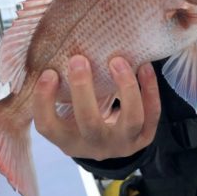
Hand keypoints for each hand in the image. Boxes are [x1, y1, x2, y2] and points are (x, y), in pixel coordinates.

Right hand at [32, 55, 160, 159]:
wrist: (111, 142)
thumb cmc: (81, 117)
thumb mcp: (66, 112)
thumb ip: (59, 90)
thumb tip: (52, 49)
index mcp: (68, 141)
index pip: (48, 127)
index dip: (44, 101)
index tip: (48, 72)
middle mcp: (94, 146)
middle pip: (89, 123)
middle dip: (83, 89)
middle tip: (79, 59)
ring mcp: (122, 144)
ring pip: (130, 120)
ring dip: (127, 87)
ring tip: (118, 61)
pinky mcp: (144, 138)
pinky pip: (152, 114)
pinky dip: (150, 90)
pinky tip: (144, 67)